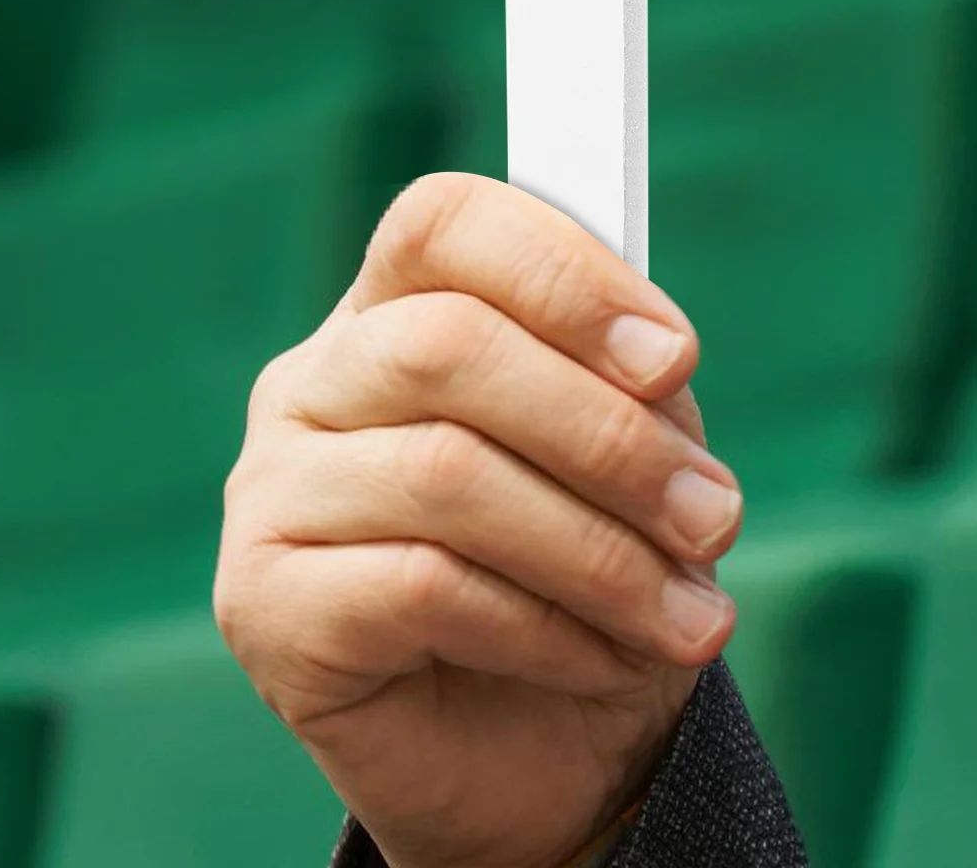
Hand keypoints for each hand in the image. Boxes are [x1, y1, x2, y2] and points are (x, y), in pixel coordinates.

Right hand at [215, 174, 743, 867]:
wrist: (543, 752)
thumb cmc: (585, 570)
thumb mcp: (626, 459)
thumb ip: (627, 390)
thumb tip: (656, 367)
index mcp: (396, 308)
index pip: (445, 223)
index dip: (564, 275)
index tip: (674, 358)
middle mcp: (314, 379)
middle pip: (448, 344)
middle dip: (606, 436)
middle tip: (714, 517)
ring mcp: (272, 487)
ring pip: (446, 472)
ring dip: (599, 550)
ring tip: (690, 615)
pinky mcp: (262, 603)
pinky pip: (422, 586)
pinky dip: (545, 626)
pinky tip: (604, 657)